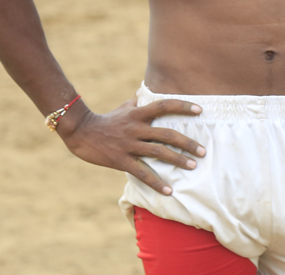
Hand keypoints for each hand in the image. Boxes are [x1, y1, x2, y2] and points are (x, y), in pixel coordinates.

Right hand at [58, 98, 205, 195]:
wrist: (80, 131)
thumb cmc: (106, 119)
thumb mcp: (124, 108)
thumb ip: (139, 103)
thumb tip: (149, 94)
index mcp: (138, 113)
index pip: (164, 105)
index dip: (182, 106)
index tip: (200, 110)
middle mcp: (136, 128)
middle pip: (167, 134)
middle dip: (187, 143)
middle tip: (203, 151)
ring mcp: (129, 144)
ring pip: (158, 153)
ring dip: (177, 160)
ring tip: (193, 166)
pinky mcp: (120, 160)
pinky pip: (142, 173)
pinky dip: (156, 183)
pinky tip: (169, 191)